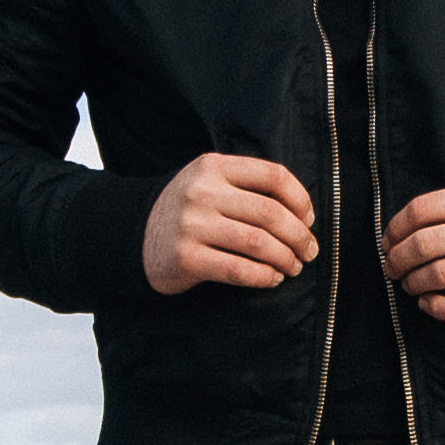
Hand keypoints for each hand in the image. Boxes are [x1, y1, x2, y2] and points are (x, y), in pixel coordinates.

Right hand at [145, 153, 318, 292]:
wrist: (135, 235)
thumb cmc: (190, 211)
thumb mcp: (211, 182)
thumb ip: (249, 187)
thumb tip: (304, 215)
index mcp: (214, 166)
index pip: (274, 176)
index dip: (301, 200)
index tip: (309, 220)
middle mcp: (202, 192)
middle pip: (270, 213)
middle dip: (299, 236)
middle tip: (309, 252)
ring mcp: (191, 225)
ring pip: (258, 243)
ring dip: (285, 258)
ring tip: (293, 267)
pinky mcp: (185, 257)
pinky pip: (238, 270)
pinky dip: (263, 277)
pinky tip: (272, 278)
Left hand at [386, 169, 444, 320]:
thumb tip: (419, 187)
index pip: (422, 209)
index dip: (396, 227)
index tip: (388, 240)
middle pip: (424, 243)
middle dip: (397, 259)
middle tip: (391, 267)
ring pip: (439, 275)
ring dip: (413, 283)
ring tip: (409, 284)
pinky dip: (437, 307)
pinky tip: (428, 303)